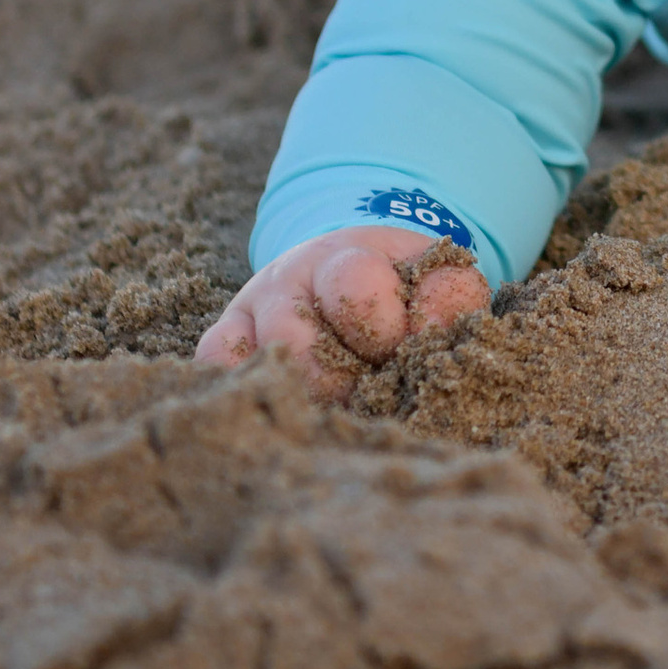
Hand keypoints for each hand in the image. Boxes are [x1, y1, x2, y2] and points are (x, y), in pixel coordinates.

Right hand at [196, 225, 489, 393]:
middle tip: (376, 391)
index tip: (404, 349)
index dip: (386, 329)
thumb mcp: (433, 274)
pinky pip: (218, 367)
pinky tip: (291, 407)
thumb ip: (449, 293)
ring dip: (313, 399)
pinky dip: (248, 390)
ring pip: (267, 365)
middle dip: (350, 381)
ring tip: (345, 408)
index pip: (353, 288)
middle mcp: (287, 281)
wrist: (351, 266)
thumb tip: (434, 328)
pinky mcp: (224, 341)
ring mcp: (251, 313)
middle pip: (305, 348)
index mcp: (343, 259)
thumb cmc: (398, 283)